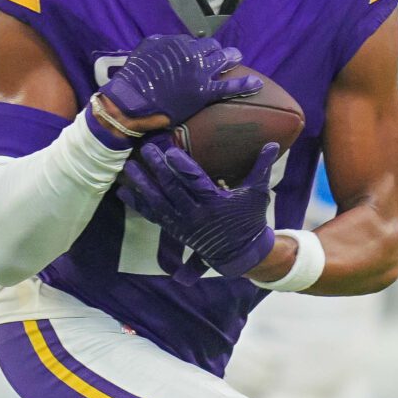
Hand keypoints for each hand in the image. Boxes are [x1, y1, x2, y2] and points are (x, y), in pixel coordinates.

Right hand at [92, 35, 253, 140]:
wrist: (133, 101)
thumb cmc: (134, 77)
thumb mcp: (144, 50)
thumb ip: (159, 43)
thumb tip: (167, 42)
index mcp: (177, 43)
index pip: (193, 42)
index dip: (196, 48)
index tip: (196, 53)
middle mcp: (192, 54)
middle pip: (211, 47)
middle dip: (216, 50)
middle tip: (220, 54)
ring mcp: (200, 73)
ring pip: (222, 60)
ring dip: (231, 58)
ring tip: (236, 58)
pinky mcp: (204, 93)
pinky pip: (228, 87)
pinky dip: (243, 85)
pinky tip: (256, 83)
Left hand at [115, 139, 280, 278]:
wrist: (242, 253)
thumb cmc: (250, 220)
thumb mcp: (257, 194)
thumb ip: (262, 168)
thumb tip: (274, 144)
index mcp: (216, 203)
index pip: (196, 182)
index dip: (182, 167)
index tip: (170, 151)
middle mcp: (197, 214)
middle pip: (173, 189)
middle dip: (157, 168)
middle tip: (146, 148)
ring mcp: (183, 224)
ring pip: (158, 202)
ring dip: (142, 184)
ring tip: (129, 167)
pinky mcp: (175, 229)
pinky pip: (153, 215)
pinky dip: (138, 204)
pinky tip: (123, 191)